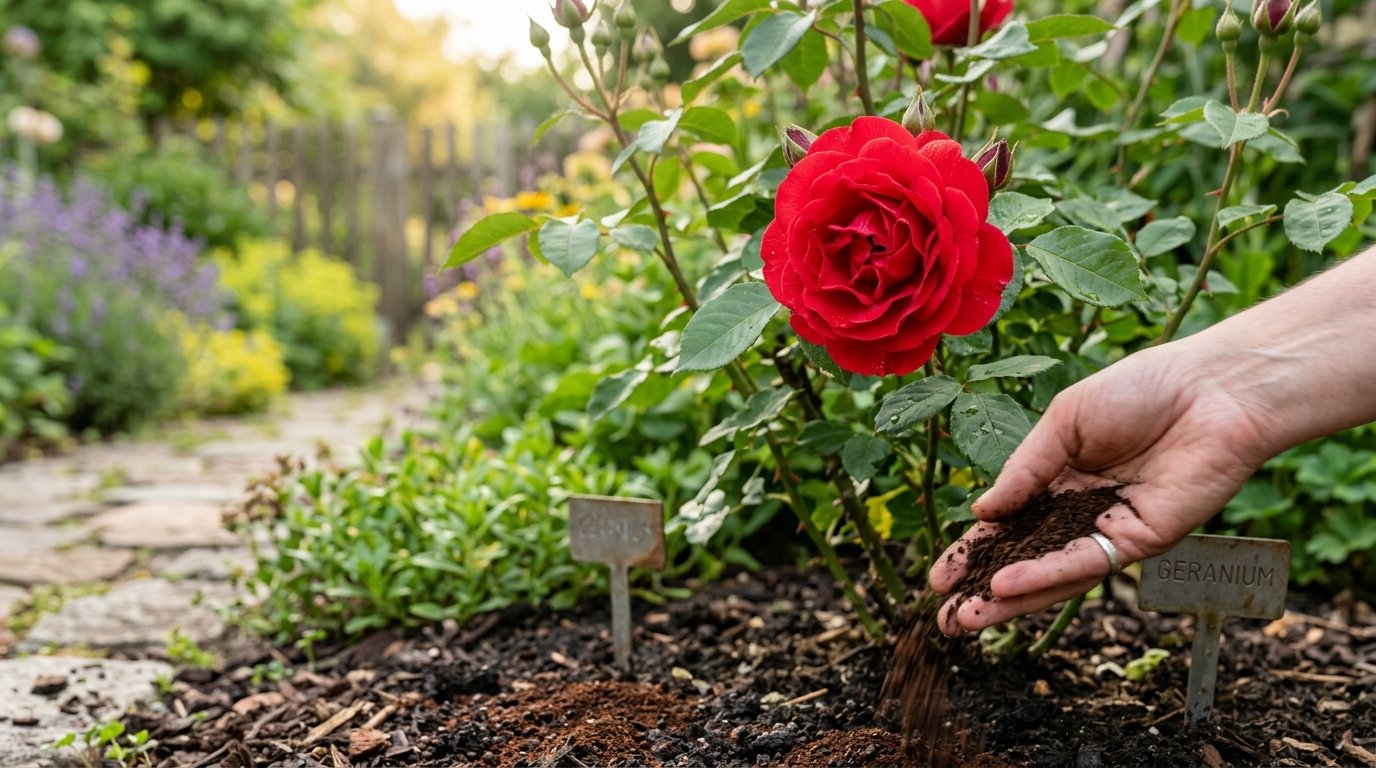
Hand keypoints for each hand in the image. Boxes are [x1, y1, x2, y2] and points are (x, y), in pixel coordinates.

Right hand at [929, 344, 1272, 635]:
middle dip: (985, 591)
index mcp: (1060, 480)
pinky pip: (1086, 563)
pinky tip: (1008, 585)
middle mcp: (1082, 512)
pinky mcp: (1141, 543)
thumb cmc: (1141, 391)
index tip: (940, 577)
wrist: (1211, 391)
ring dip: (1010, 599)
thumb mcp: (1063, 422)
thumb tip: (982, 514)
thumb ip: (1025, 471)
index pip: (1008, 526)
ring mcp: (1110, 531)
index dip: (974, 552)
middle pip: (1025, 560)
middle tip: (946, 619)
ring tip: (967, 619)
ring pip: (1052, 574)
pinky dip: (1046, 576)